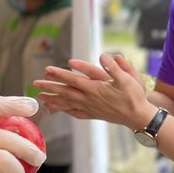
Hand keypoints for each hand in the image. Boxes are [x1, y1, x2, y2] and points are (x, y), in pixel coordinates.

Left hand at [33, 53, 153, 127]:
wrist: (138, 116)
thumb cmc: (134, 96)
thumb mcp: (128, 78)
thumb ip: (115, 67)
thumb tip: (104, 56)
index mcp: (95, 89)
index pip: (73, 79)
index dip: (60, 73)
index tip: (47, 69)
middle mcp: (89, 99)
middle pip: (65, 92)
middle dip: (50, 87)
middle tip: (35, 83)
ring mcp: (91, 108)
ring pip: (67, 103)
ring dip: (53, 99)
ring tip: (41, 97)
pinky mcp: (94, 115)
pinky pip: (75, 113)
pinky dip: (65, 110)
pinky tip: (59, 109)